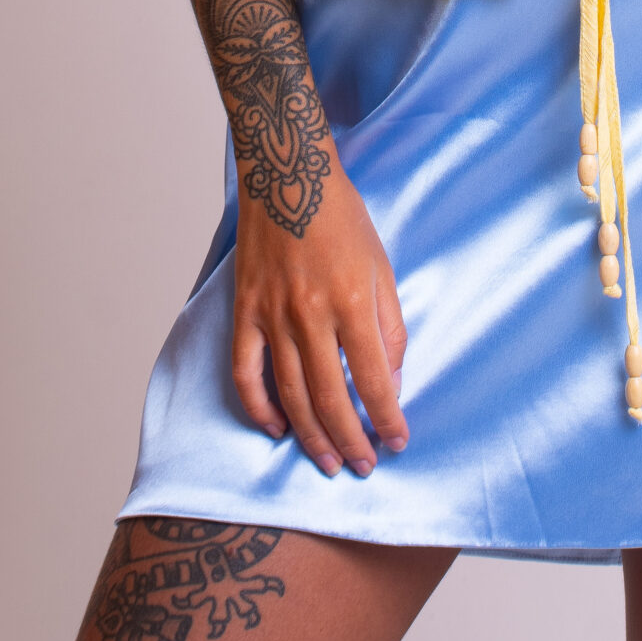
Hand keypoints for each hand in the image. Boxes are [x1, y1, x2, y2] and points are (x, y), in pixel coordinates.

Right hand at [230, 159, 408, 479]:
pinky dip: (259, 408)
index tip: (397, 442)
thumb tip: (392, 379)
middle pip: (331, 399)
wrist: (287, 174)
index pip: (374, 380)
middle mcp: (310, 315)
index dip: (388, 419)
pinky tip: (277, 429)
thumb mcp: (382, 267)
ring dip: (311, 437)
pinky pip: (246, 373)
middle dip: (351, 440)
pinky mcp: (244, 311)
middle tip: (363, 466)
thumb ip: (390, 326)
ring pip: (290, 394)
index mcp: (352, 302)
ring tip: (328, 462)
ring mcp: (271, 315)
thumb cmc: (341, 217)